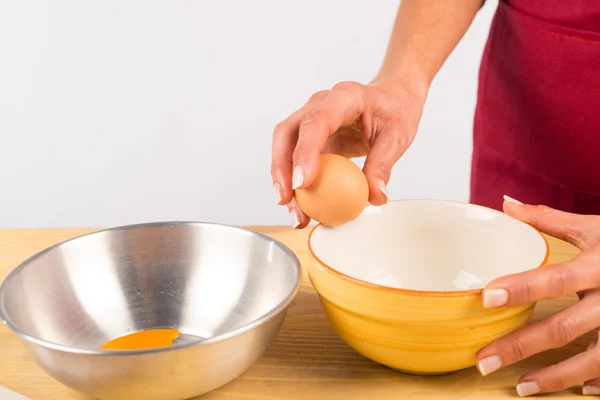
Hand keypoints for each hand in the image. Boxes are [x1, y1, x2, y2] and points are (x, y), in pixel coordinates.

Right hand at [270, 78, 426, 228]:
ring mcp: (311, 119)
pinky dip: (294, 182)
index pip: (316, 123)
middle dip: (281, 169)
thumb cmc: (395, 109)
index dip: (305, 152)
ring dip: (283, 180)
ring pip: (284, 146)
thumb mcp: (397, 136)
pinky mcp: (310, 136)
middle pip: (287, 133)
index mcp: (345, 97)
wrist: (393, 97)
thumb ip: (383, 165)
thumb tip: (374, 196)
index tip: (303, 183)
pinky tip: (300, 205)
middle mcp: (321, 104)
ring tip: (294, 211)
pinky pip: (295, 158)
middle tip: (286, 199)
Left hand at [476, 197, 599, 396]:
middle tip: (485, 360)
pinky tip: (576, 389)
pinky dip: (597, 381)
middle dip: (520, 346)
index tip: (486, 297)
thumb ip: (549, 220)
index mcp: (599, 267)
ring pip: (591, 359)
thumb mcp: (596, 229)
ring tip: (521, 386)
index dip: (520, 288)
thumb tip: (506, 203)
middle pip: (563, 328)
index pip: (554, 279)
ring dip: (554, 376)